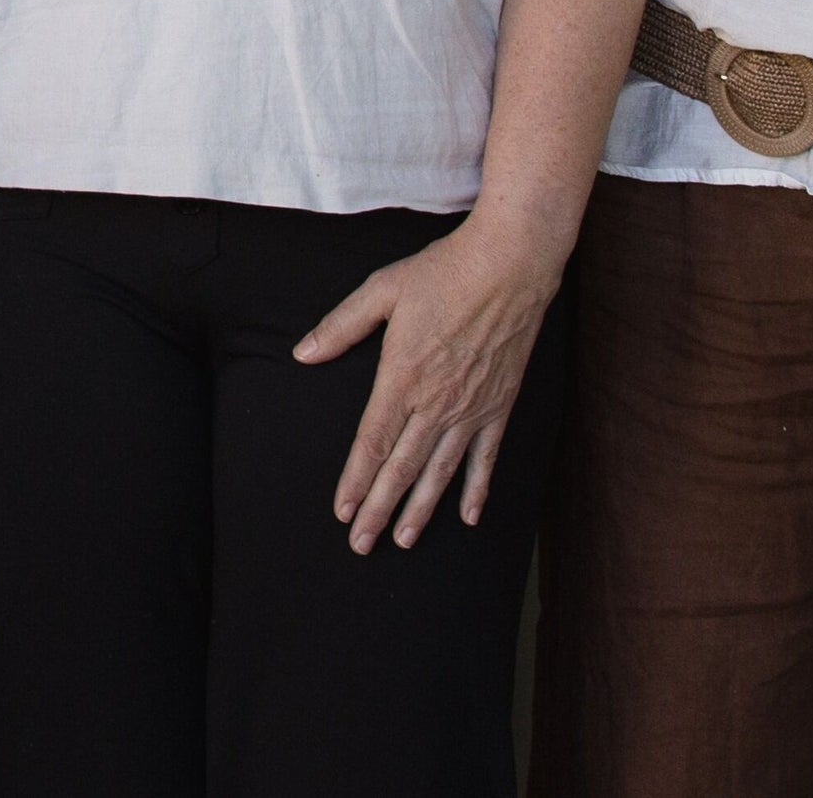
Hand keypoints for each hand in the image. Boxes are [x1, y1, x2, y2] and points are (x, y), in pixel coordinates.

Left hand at [296, 216, 559, 552]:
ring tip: (405, 540)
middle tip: (362, 546)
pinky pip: (486, 459)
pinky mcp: (499, 406)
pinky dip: (476, 489)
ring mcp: (471, 409)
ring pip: (440, 472)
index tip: (343, 512)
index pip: (372, 443)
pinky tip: (468, 516)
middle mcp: (436, 402)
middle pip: (402, 468)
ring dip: (421, 509)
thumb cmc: (441, 274)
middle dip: (380, 510)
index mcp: (401, 377)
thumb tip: (303, 354)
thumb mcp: (381, 291)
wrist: (509, 267)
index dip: (356, 481)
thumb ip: (340, 327)